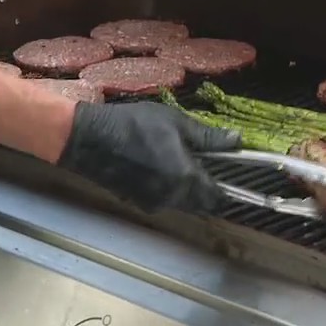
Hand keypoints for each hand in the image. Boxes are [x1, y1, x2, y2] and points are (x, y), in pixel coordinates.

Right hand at [57, 101, 240, 213]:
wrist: (88, 139)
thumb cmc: (134, 125)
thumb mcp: (175, 122)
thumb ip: (208, 137)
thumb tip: (237, 140)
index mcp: (185, 178)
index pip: (217, 197)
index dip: (227, 189)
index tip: (232, 176)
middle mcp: (171, 197)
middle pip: (201, 203)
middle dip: (207, 188)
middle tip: (204, 163)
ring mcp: (153, 202)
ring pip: (182, 202)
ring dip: (188, 188)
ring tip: (180, 159)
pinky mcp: (137, 202)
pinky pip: (164, 199)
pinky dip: (169, 188)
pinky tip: (159, 165)